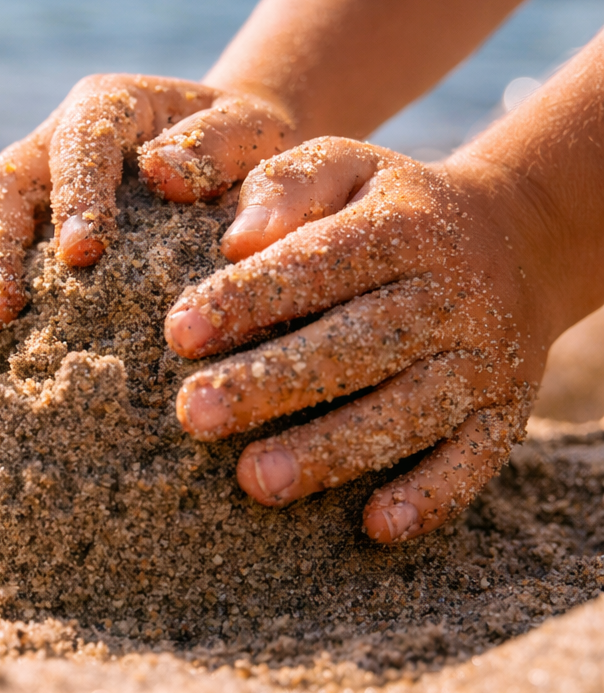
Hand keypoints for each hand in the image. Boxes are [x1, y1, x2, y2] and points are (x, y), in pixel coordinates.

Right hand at [0, 75, 294, 388]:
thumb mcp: (253, 135)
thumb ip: (220, 146)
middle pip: (2, 195)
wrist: (227, 166)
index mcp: (103, 108)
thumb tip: (166, 174)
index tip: (84, 254)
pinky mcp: (12, 249)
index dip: (75, 194)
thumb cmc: (246, 152)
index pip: (78, 142)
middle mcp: (46, 150)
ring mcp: (22, 202)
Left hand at [164, 138, 546, 542]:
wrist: (516, 237)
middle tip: (193, 414)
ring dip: (332, 451)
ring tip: (254, 480)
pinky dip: (431, 497)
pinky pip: (475, 460)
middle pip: (356, 345)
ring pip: (408, 410)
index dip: (248, 298)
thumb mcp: (344, 166)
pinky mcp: (503, 412)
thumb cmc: (387, 207)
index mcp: (402, 228)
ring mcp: (481, 358)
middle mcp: (448, 294)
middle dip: (271, 383)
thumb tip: (236, 236)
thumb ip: (287, 185)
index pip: (318, 264)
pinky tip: (375, 526)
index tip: (177, 331)